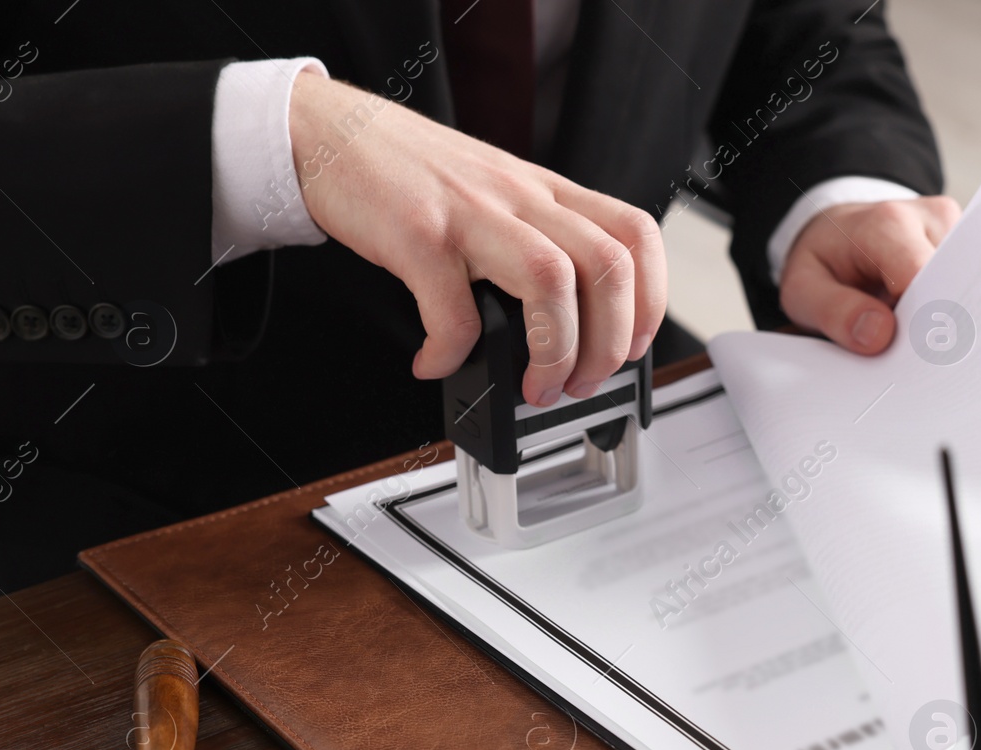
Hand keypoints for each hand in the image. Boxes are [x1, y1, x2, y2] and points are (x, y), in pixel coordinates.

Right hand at [288, 72, 666, 405]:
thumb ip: (533, 243)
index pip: (633, 236)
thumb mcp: (494, 194)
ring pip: (552, 282)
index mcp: (545, 192)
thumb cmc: (412, 174)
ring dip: (553, 352)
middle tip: (580, 382)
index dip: (649, 299)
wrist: (331, 132)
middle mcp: (518, 198)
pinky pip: (453, 311)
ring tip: (532, 386)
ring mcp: (470, 214)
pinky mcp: (416, 235)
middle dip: (608, 344)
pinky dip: (452, 353)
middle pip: (608, 266)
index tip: (632, 346)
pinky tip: (438, 361)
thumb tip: (564, 324)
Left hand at [779, 197, 960, 354]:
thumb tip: (880, 335)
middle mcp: (929, 218)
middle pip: (952, 284)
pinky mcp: (965, 242)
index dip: (920, 323)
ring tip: (910, 335)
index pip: (921, 279)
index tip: (908, 359)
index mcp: (887, 224)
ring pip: (964, 288)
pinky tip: (926, 322)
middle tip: (909, 360)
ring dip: (941, 319)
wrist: (835, 234)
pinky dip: (947, 311)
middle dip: (934, 327)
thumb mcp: (802, 291)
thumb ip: (835, 313)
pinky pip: (967, 285)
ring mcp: (952, 229)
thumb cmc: (822, 264)